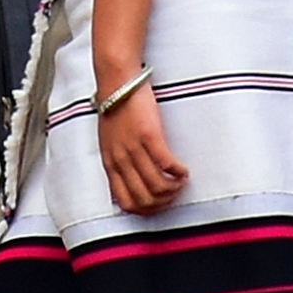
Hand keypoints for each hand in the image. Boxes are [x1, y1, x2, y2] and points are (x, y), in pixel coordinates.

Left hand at [97, 77, 185, 211]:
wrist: (118, 82)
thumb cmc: (115, 109)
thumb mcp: (109, 142)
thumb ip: (117, 162)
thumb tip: (128, 183)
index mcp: (110, 164)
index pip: (127, 203)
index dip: (146, 210)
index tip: (159, 205)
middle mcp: (121, 161)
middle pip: (145, 199)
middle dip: (164, 202)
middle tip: (175, 194)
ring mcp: (134, 149)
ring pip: (158, 186)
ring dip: (174, 188)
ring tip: (181, 181)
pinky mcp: (150, 136)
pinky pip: (167, 165)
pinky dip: (179, 172)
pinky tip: (184, 170)